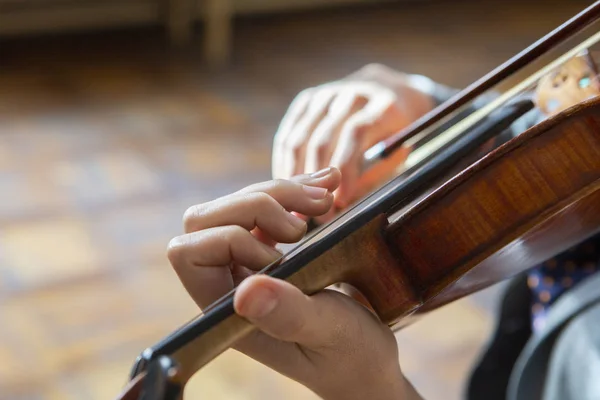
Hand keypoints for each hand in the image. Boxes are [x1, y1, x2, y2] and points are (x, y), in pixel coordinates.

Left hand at [167, 168, 422, 399]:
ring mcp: (246, 262)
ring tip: (326, 199)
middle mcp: (227, 283)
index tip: (283, 257)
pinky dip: (295, 191)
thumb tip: (244, 293)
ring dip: (282, 192)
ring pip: (236, 203)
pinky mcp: (270, 248)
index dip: (233, 239)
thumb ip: (289, 315)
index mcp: (224, 310)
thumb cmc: (347, 355)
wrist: (366, 356)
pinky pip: (266, 205)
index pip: (189, 252)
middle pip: (207, 218)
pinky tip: (327, 190)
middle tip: (315, 210)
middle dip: (261, 202)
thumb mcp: (327, 334)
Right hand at [272, 64, 434, 220]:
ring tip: (297, 207)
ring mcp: (325, 95)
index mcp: (382, 104)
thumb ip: (374, 176)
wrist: (385, 94)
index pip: (355, 133)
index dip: (345, 170)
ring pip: (298, 140)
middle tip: (317, 215)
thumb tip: (339, 202)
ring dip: (295, 177)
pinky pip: (287, 136)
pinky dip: (283, 164)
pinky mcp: (306, 101)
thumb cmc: (394, 136)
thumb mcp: (397, 156)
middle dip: (316, 182)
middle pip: (321, 139)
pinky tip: (287, 187)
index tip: (340, 202)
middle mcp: (351, 95)